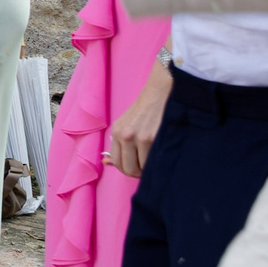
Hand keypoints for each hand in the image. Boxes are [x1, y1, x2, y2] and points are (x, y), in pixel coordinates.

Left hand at [108, 59, 168, 178]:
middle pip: (128, 169)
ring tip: (155, 163)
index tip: (136, 169)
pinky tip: (161, 158)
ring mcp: (140, 138)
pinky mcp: (154, 138)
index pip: (117, 163)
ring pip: (142, 167)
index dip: (127, 170)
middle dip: (137, 174)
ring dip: (149, 170)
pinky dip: (158, 164)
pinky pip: (154, 160)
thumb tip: (106, 162)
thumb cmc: (145, 110)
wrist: (161, 93)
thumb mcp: (126, 124)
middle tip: (146, 171)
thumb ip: (119, 144)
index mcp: (116, 132)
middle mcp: (125, 136)